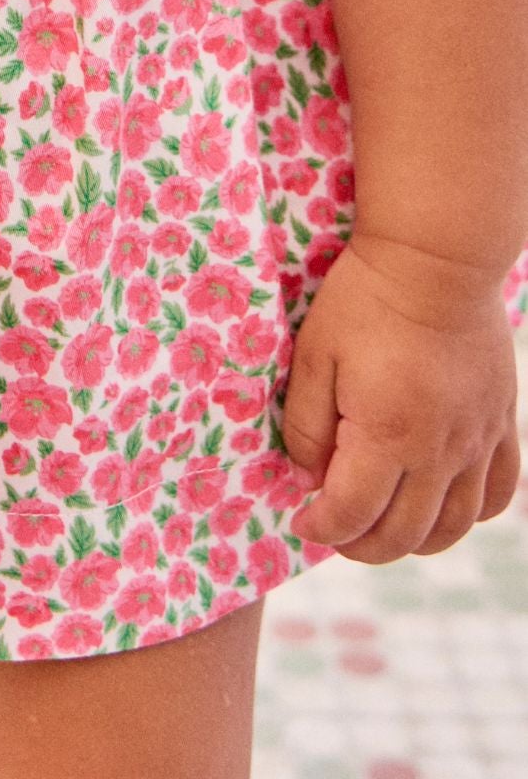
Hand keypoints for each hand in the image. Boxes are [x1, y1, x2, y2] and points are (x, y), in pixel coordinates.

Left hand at [282, 231, 521, 561]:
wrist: (437, 259)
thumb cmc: (365, 300)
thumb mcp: (315, 355)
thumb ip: (306, 425)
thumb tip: (309, 477)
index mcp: (389, 435)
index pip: (353, 514)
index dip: (322, 527)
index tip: (303, 519)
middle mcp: (440, 450)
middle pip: (403, 533)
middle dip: (361, 544)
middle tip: (335, 529)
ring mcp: (478, 441)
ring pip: (452, 527)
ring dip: (411, 541)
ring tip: (380, 526)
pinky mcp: (501, 424)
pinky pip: (495, 495)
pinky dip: (465, 516)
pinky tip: (437, 505)